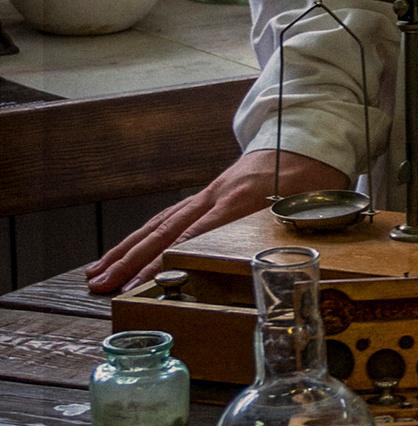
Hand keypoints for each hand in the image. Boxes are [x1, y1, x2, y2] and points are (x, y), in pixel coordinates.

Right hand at [89, 150, 344, 298]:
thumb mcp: (310, 208)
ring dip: (125, 251)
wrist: (305, 140)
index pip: (192, 236)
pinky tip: (123, 253)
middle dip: (130, 262)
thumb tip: (289, 267)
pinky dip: (142, 237)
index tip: (140, 285)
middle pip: (164, 232)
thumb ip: (292, 235)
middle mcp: (215, 197)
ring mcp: (207, 195)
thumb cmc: (312, 178)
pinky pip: (166, 217)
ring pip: (158, 224)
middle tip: (102, 286)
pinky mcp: (206, 195)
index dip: (163, 262)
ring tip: (97, 274)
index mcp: (239, 201)